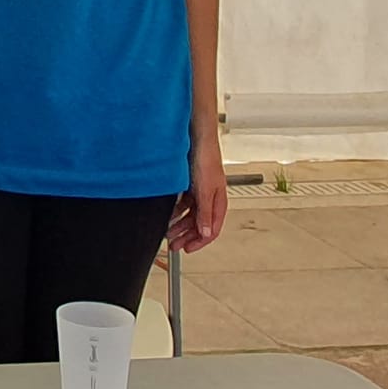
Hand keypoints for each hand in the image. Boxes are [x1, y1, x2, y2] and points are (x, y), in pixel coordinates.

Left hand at [168, 127, 227, 252]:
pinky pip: (184, 204)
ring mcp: (199, 192)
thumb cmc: (205, 159)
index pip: (211, 229)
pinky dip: (176, 213)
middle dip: (187, 237)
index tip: (187, 249)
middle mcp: (210, 199)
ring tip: (169, 234)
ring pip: (190, 216)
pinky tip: (169, 216)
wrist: (196, 139)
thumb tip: (205, 232)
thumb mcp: (205, 190)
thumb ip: (205, 212)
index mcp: (218, 202)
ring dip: (180, 226)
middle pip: (199, 225)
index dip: (200, 242)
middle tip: (174, 245)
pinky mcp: (190, 185)